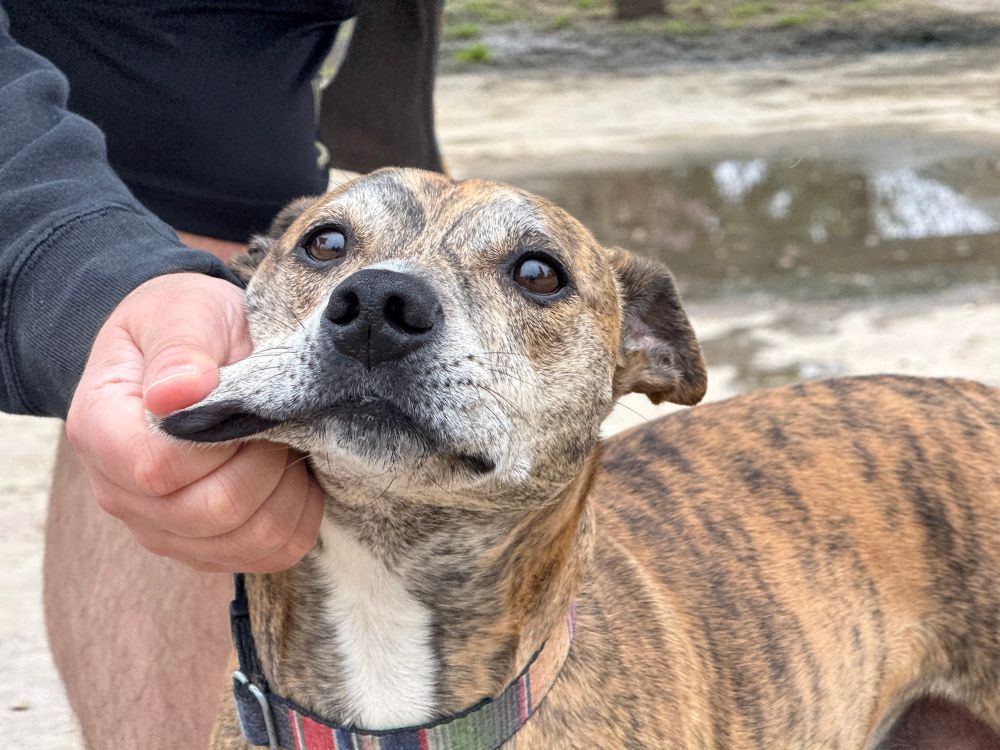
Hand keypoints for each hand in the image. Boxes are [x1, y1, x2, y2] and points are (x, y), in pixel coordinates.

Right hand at [66, 273, 323, 571]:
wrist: (194, 348)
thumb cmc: (186, 324)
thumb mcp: (184, 312)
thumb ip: (181, 349)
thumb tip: (179, 392)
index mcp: (100, 429)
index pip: (158, 467)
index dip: (221, 441)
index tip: (248, 402)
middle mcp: (119, 492)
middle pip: (210, 511)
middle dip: (265, 463)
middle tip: (281, 419)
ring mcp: (160, 528)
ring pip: (247, 541)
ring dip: (288, 492)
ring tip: (287, 442)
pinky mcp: (202, 547)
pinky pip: (267, 554)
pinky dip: (298, 516)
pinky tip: (294, 475)